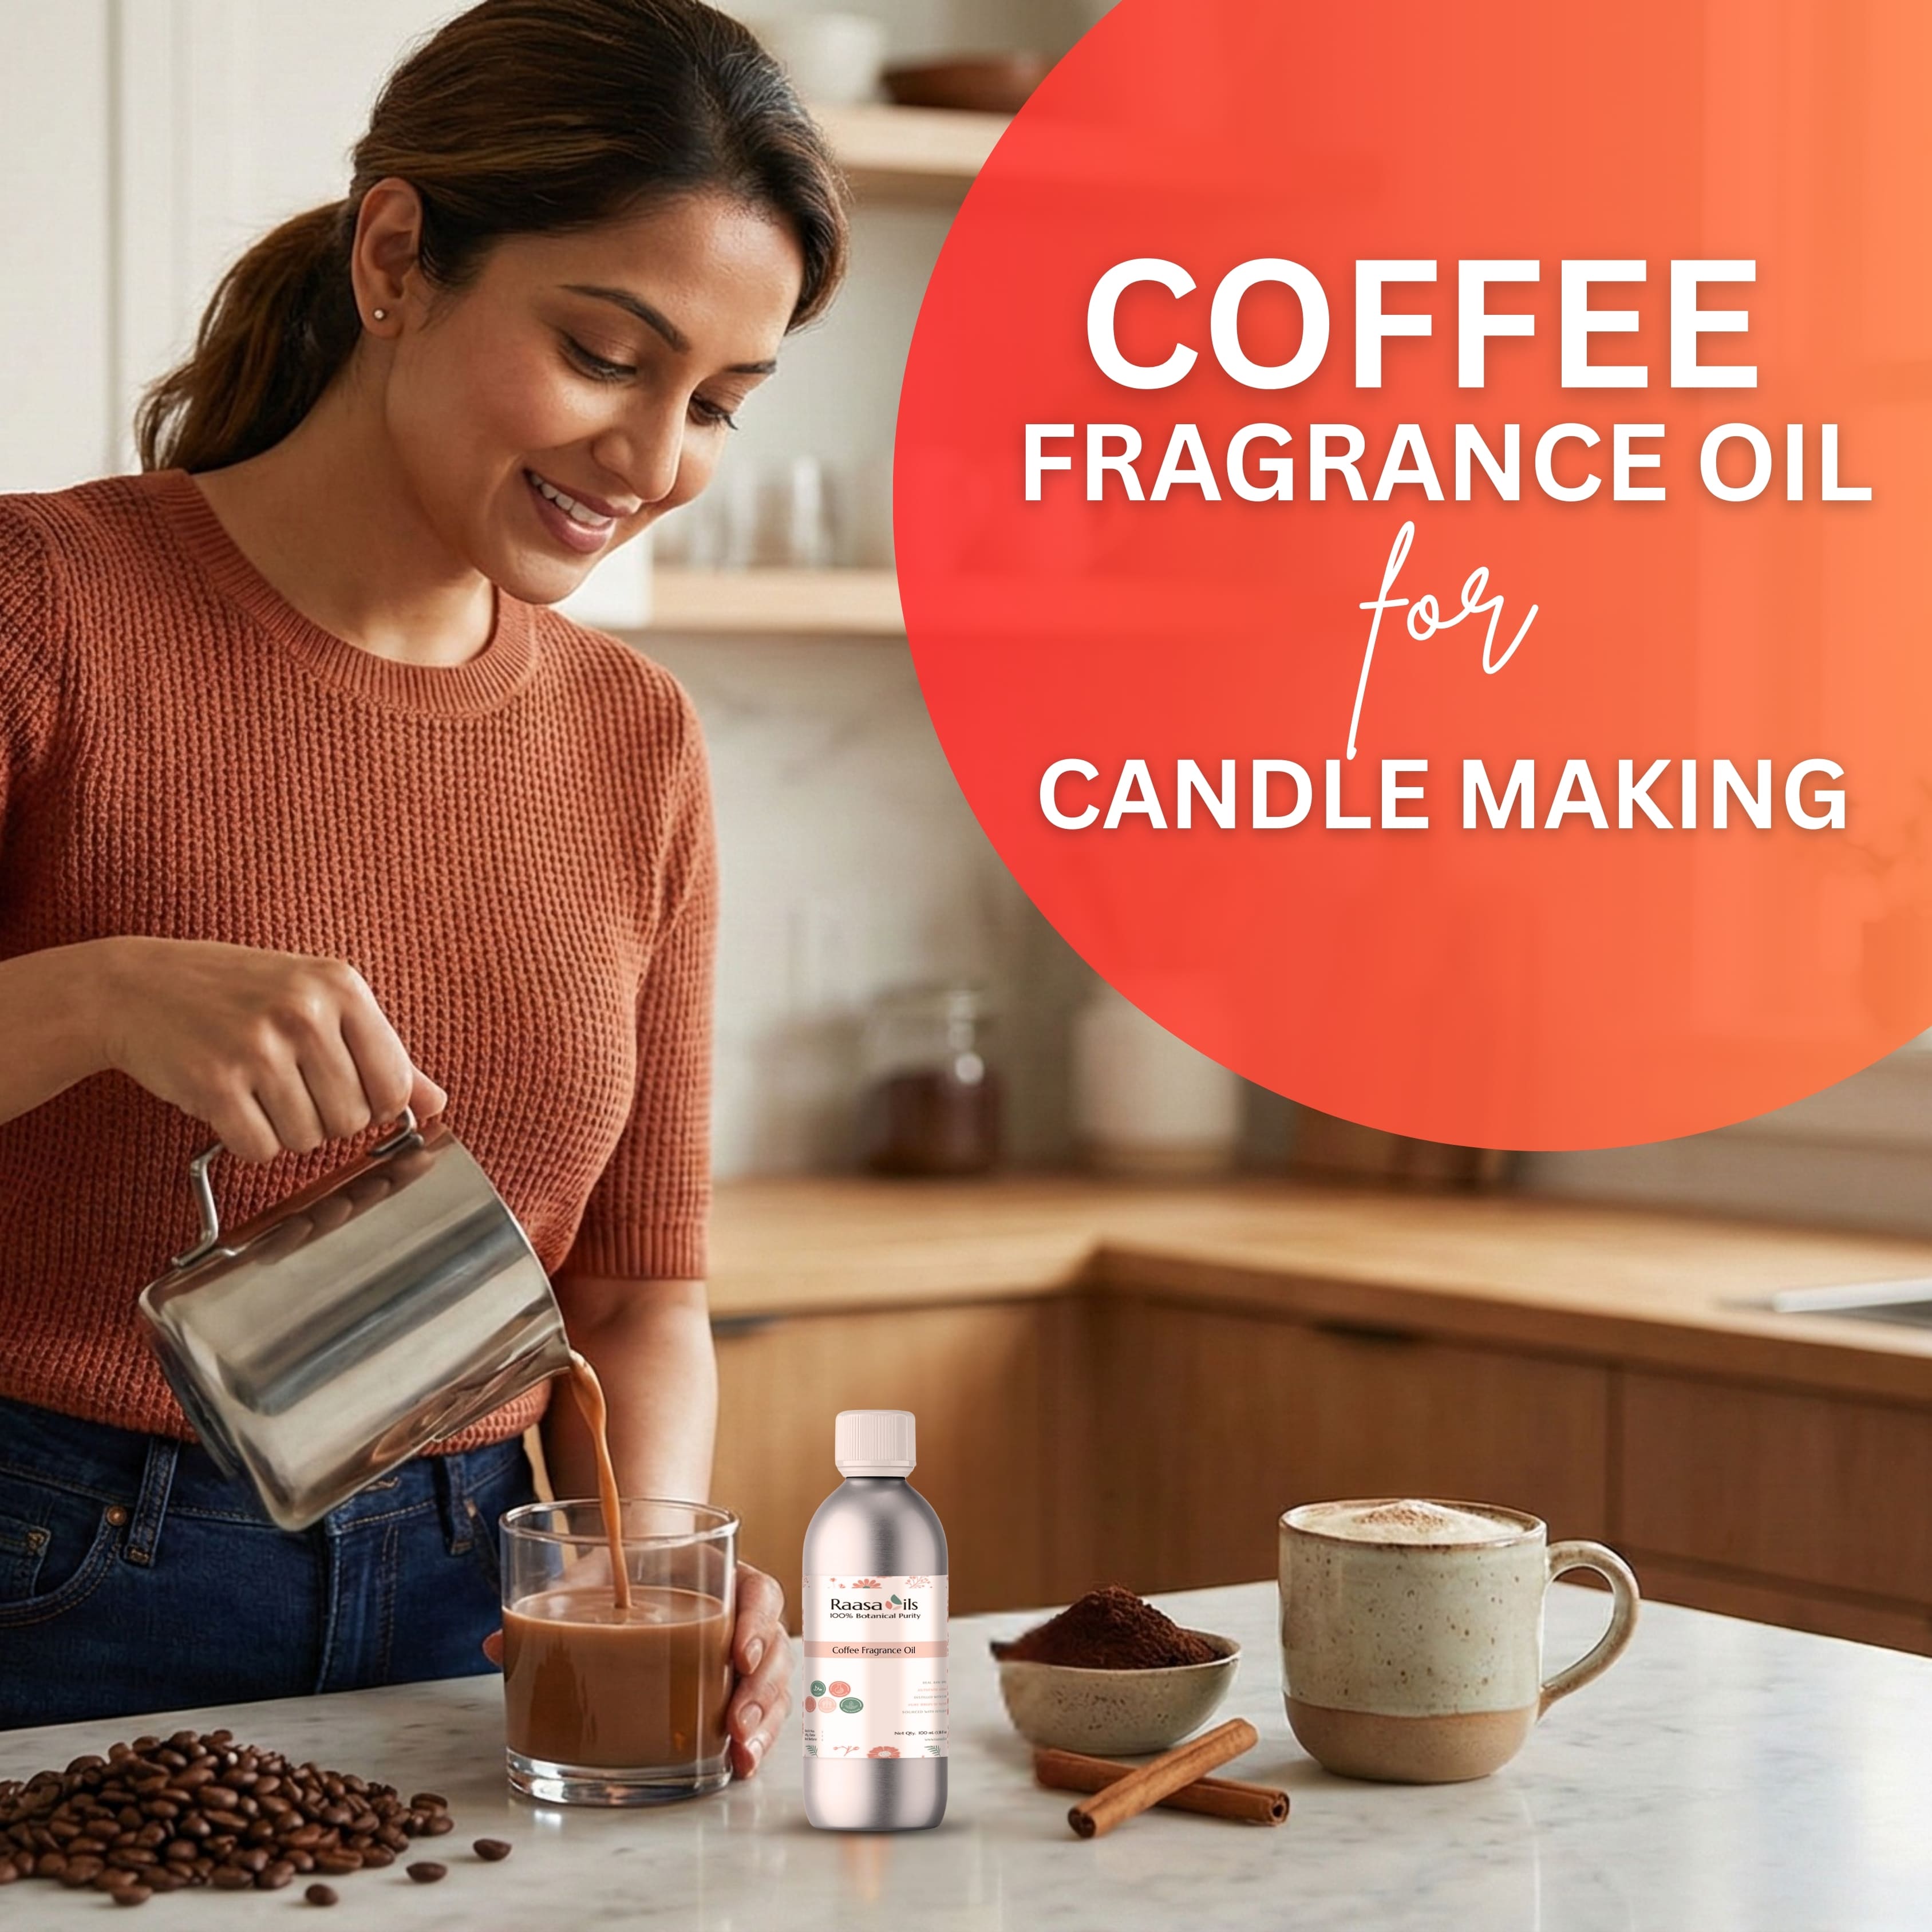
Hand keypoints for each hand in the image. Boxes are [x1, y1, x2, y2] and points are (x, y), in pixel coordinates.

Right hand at [90, 936, 446, 1162]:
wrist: (138, 985)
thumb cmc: (238, 994)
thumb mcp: (317, 1001)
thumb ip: (383, 1052)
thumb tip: (437, 1103)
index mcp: (340, 986)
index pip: (394, 1086)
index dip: (373, 1105)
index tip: (345, 1091)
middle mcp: (304, 1012)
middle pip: (353, 1120)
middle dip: (324, 1118)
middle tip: (287, 1085)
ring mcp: (258, 1047)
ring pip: (308, 1140)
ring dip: (283, 1130)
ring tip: (257, 1089)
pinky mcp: (215, 1082)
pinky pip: (260, 1149)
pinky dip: (247, 1140)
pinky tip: (230, 1103)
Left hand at [479, 1560, 791, 1780]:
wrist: (639, 1567)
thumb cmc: (626, 1570)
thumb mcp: (595, 1578)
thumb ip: (557, 1603)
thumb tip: (496, 1645)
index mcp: (722, 1575)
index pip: (759, 1592)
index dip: (757, 1621)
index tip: (738, 1652)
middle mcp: (741, 1616)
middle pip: (775, 1648)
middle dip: (762, 1689)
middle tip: (736, 1720)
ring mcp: (741, 1657)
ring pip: (774, 1687)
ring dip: (764, 1722)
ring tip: (741, 1755)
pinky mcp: (732, 1691)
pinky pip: (761, 1713)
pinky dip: (755, 1739)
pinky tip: (738, 1765)